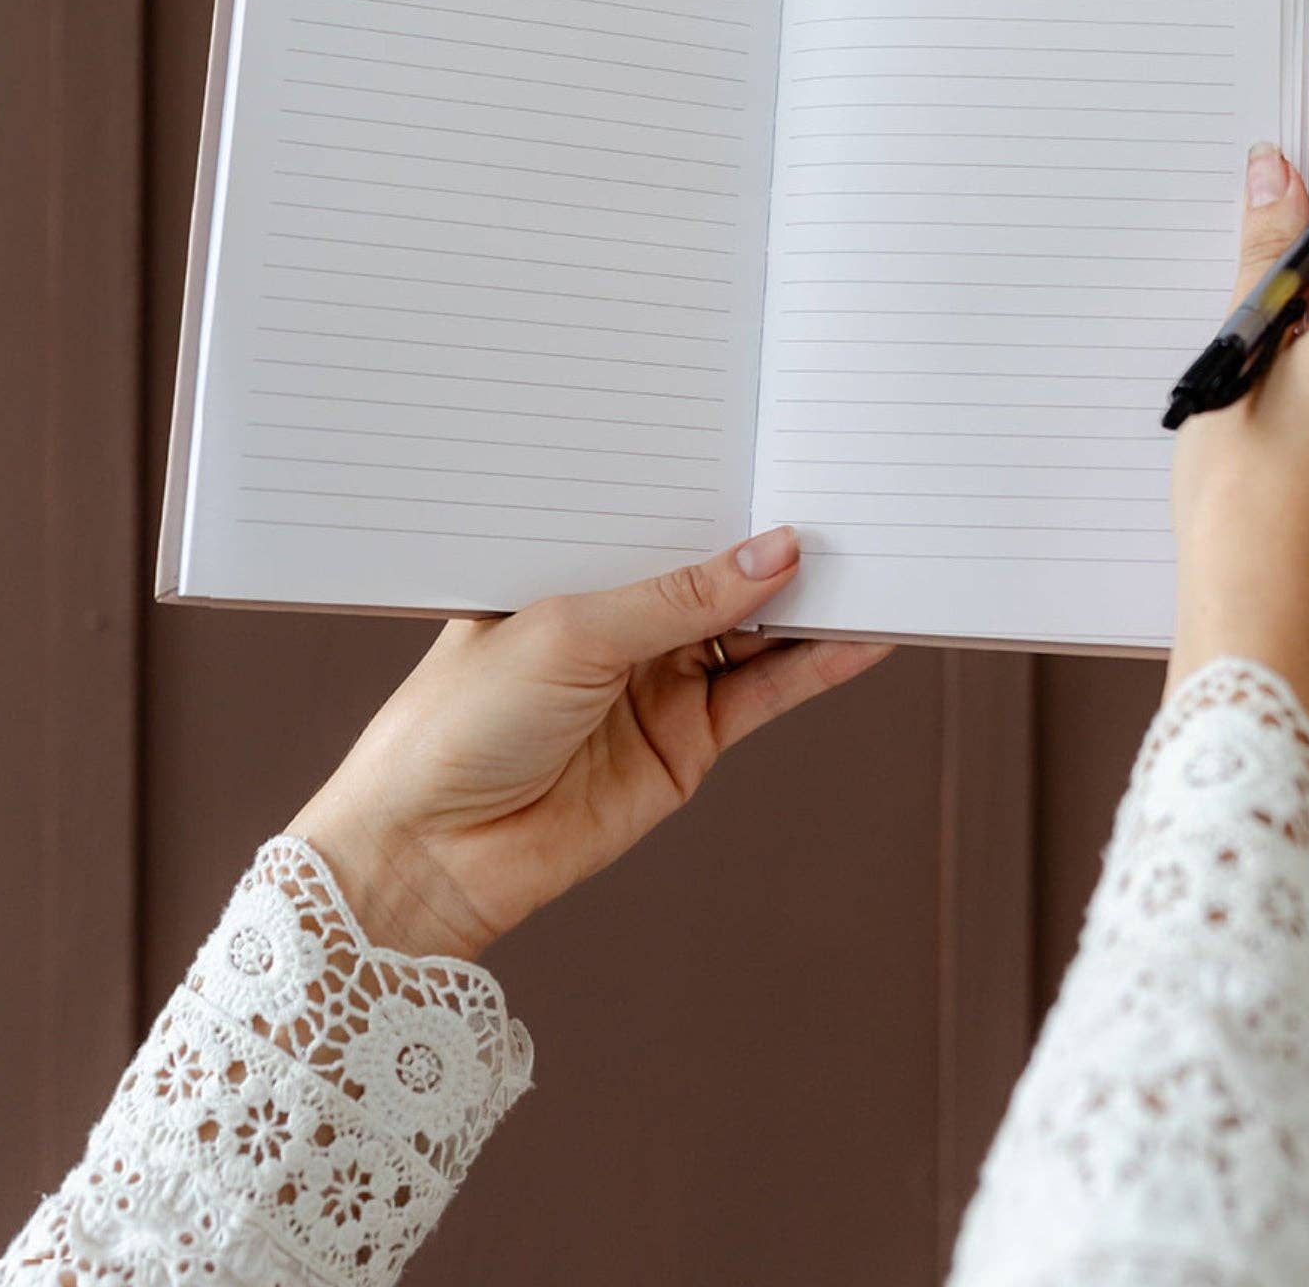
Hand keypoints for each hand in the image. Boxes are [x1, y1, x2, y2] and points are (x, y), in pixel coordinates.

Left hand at [291, 529, 887, 959]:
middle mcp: (621, 617)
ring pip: (754, 630)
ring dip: (811, 603)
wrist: (429, 853)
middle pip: (720, 571)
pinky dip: (815, 666)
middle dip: (780, 542)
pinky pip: (764, 694)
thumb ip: (680, 596)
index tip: (790, 456)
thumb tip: (776, 550)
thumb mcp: (571, 631)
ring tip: (879, 564)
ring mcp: (658, 680)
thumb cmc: (460, 723)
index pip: (666, 516)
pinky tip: (860, 637)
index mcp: (574, 565)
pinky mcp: (686, 742)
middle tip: (852, 502)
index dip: (725, 491)